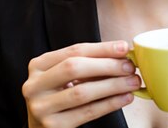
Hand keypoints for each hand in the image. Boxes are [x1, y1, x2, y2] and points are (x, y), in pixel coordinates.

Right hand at [22, 41, 139, 127]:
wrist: (40, 127)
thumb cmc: (58, 96)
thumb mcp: (64, 76)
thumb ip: (87, 63)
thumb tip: (122, 53)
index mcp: (38, 65)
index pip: (74, 51)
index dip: (101, 48)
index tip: (124, 47)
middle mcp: (35, 85)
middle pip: (75, 68)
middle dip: (107, 65)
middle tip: (130, 66)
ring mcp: (41, 107)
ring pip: (82, 92)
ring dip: (112, 85)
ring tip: (132, 82)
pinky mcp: (53, 126)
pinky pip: (87, 112)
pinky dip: (110, 104)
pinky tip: (125, 98)